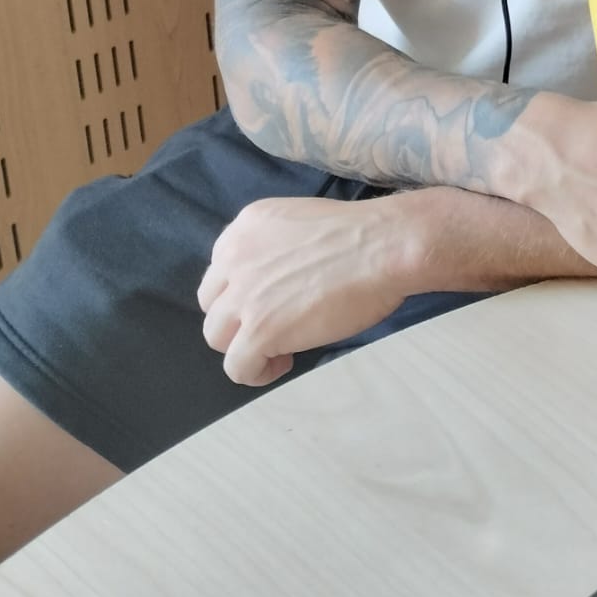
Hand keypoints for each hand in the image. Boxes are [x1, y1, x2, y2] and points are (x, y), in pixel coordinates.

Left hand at [197, 195, 423, 388]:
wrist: (383, 247)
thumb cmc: (362, 234)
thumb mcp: (300, 224)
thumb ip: (276, 248)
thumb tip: (280, 281)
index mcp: (245, 227)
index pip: (220, 270)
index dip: (243, 292)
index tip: (273, 300)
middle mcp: (234, 258)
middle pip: (212, 304)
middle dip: (239, 319)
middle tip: (276, 325)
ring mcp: (244, 296)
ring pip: (216, 337)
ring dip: (244, 345)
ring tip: (279, 349)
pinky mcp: (259, 330)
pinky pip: (236, 366)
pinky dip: (256, 372)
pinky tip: (283, 363)